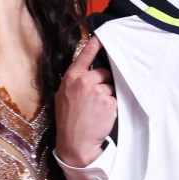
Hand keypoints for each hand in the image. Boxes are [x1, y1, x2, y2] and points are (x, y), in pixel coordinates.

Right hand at [55, 35, 116, 167]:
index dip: (94, 45)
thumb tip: (85, 73)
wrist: (76, 144)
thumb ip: (73, 82)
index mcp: (71, 79)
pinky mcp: (109, 102)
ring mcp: (97, 91)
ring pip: (111, 86)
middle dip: (102, 82)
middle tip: (93, 99)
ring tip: (96, 110)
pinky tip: (102, 115)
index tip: (101, 35)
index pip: (84, 56)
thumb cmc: (68, 121)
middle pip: (103, 72)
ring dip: (107, 95)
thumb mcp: (63, 97)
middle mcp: (84, 82)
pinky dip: (112, 106)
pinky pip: (115, 98)